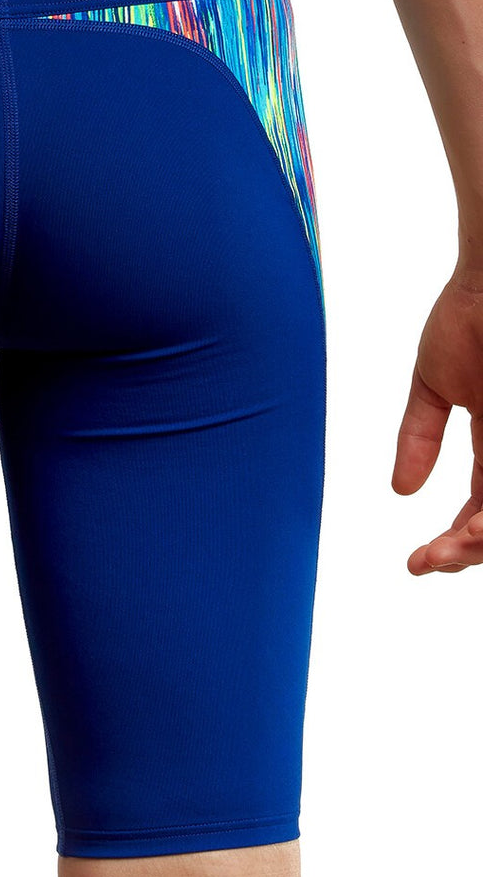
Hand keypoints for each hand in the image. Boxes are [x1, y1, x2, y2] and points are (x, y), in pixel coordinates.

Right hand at [393, 268, 482, 572]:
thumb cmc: (471, 314)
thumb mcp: (434, 384)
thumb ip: (418, 436)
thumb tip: (400, 490)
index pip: (482, 509)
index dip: (453, 542)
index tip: (414, 562)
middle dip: (468, 551)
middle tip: (432, 558)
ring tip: (451, 548)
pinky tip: (475, 522)